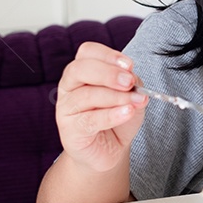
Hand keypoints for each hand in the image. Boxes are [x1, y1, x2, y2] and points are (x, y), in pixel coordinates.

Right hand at [55, 42, 147, 172]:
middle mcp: (69, 86)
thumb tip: (131, 78)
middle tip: (129, 82)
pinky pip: (90, 120)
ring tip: (136, 102)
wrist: (111, 150)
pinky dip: (112, 115)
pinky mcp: (70, 131)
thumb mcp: (130, 94)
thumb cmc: (118, 118)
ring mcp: (66, 108)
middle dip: (108, 73)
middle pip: (80, 69)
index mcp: (83, 71)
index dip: (108, 55)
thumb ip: (131, 83)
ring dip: (116, 97)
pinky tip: (127, 113)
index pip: (88, 52)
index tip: (129, 65)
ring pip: (87, 95)